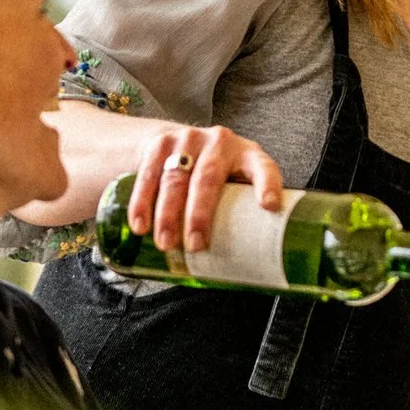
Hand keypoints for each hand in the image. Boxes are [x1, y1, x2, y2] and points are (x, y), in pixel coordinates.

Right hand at [125, 124, 286, 252]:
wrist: (179, 140)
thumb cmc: (216, 176)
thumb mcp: (234, 185)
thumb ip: (240, 215)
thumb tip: (249, 269)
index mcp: (248, 155)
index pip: (263, 167)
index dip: (267, 184)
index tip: (269, 206)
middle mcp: (220, 143)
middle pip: (208, 178)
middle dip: (199, 214)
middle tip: (195, 246)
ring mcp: (188, 139)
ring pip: (175, 177)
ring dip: (167, 214)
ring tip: (165, 243)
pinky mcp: (160, 142)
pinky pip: (149, 173)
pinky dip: (142, 202)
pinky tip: (140, 225)